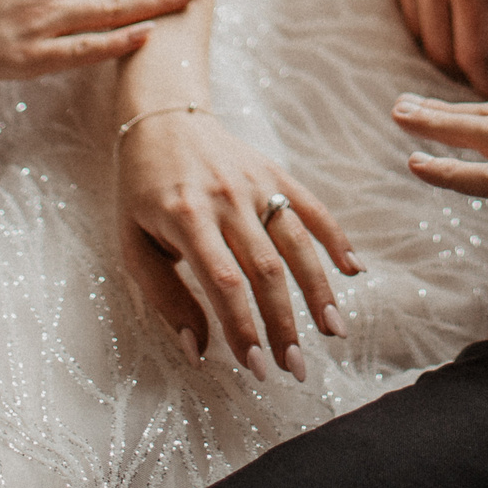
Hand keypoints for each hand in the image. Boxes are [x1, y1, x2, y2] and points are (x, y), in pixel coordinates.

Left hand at [116, 113, 361, 380]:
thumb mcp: (133, 243)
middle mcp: (226, 198)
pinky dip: (337, 238)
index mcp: (186, 217)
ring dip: (318, 290)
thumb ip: (165, 297)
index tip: (257, 368)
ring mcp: (256, 183)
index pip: (224, 282)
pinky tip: (354, 270)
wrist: (162, 118)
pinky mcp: (275, 172)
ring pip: (297, 241)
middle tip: (295, 367)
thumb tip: (198, 351)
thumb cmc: (142, 192)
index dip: (243, 327)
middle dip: (284, 324)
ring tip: (334, 332)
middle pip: (266, 269)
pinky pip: (312, 206)